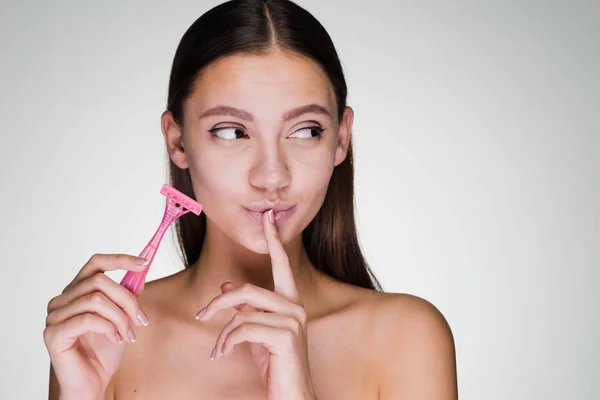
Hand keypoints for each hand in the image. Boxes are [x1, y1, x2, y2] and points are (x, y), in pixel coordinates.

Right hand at [44, 254, 149, 398]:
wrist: (93, 383)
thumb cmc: (104, 352)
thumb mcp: (123, 318)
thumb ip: (127, 295)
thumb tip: (140, 271)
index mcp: (76, 292)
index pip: (95, 263)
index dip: (120, 260)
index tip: (144, 263)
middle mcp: (62, 300)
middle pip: (99, 281)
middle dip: (127, 299)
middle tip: (141, 319)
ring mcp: (55, 316)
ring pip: (96, 299)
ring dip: (120, 318)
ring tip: (129, 334)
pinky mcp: (54, 334)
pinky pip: (88, 319)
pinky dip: (108, 327)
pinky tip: (115, 339)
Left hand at [196, 209, 316, 399]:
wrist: (292, 396)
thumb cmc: (276, 366)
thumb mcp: (256, 333)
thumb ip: (246, 308)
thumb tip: (227, 283)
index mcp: (291, 301)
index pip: (281, 264)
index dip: (274, 239)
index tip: (269, 217)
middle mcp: (295, 306)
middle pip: (247, 289)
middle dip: (218, 302)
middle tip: (201, 316)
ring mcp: (293, 320)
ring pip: (242, 310)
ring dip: (222, 330)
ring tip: (218, 349)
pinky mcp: (286, 336)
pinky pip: (243, 329)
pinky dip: (227, 342)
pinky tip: (223, 354)